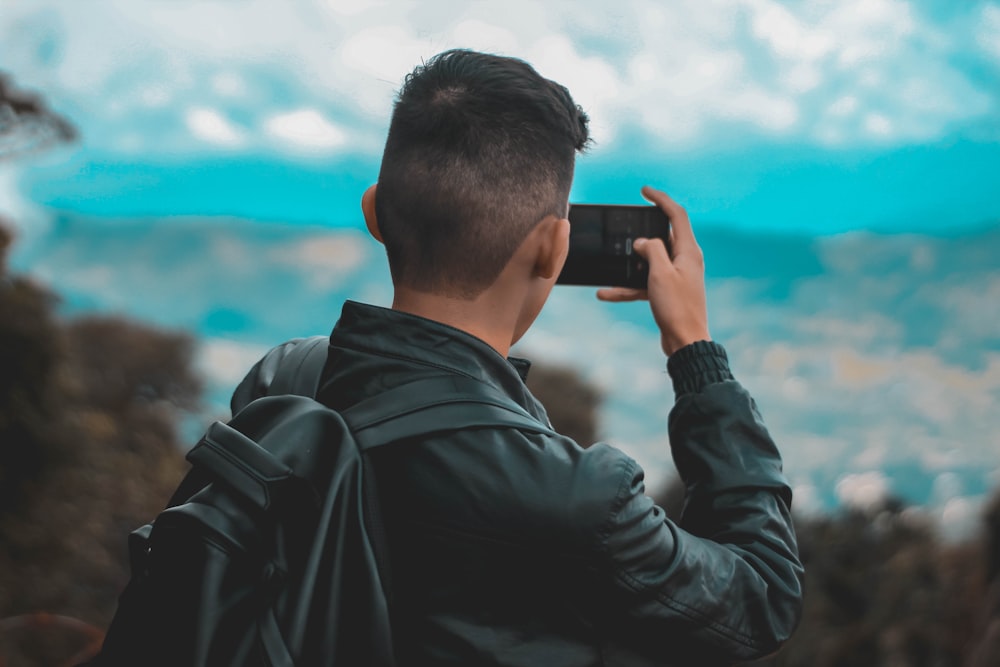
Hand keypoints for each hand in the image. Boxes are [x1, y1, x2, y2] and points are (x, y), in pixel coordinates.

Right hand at [597, 186, 709, 355]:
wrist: (686, 342)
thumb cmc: (677, 307)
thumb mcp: (660, 273)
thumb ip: (651, 250)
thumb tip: (642, 242)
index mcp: (688, 251)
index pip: (676, 215)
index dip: (661, 199)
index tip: (644, 191)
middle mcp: (685, 261)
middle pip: (662, 237)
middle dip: (641, 233)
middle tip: (625, 228)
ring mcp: (676, 277)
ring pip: (649, 262)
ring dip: (629, 265)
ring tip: (612, 263)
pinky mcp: (668, 292)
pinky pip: (644, 283)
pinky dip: (627, 286)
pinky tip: (605, 293)